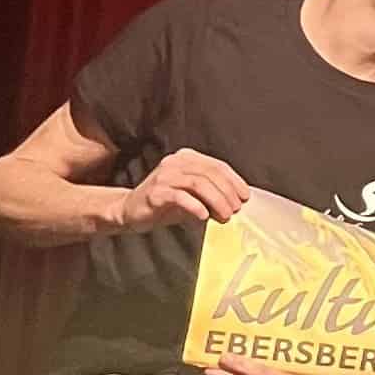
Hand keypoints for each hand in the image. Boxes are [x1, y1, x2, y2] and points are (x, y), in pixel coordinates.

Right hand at [115, 149, 248, 232]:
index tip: (245, 196)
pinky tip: (204, 216)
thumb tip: (235, 203)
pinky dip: (195, 206)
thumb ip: (211, 194)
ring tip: (225, 215)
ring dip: (216, 200)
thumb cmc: (164, 203)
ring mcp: (164, 175)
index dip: (234, 181)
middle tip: (236, 209)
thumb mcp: (192, 195)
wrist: (129, 211)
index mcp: (187, 158)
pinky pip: (180, 196)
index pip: (218, 166)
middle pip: (210, 174)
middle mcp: (176, 162)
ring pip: (199, 183)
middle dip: (227, 192)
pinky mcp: (155, 191)